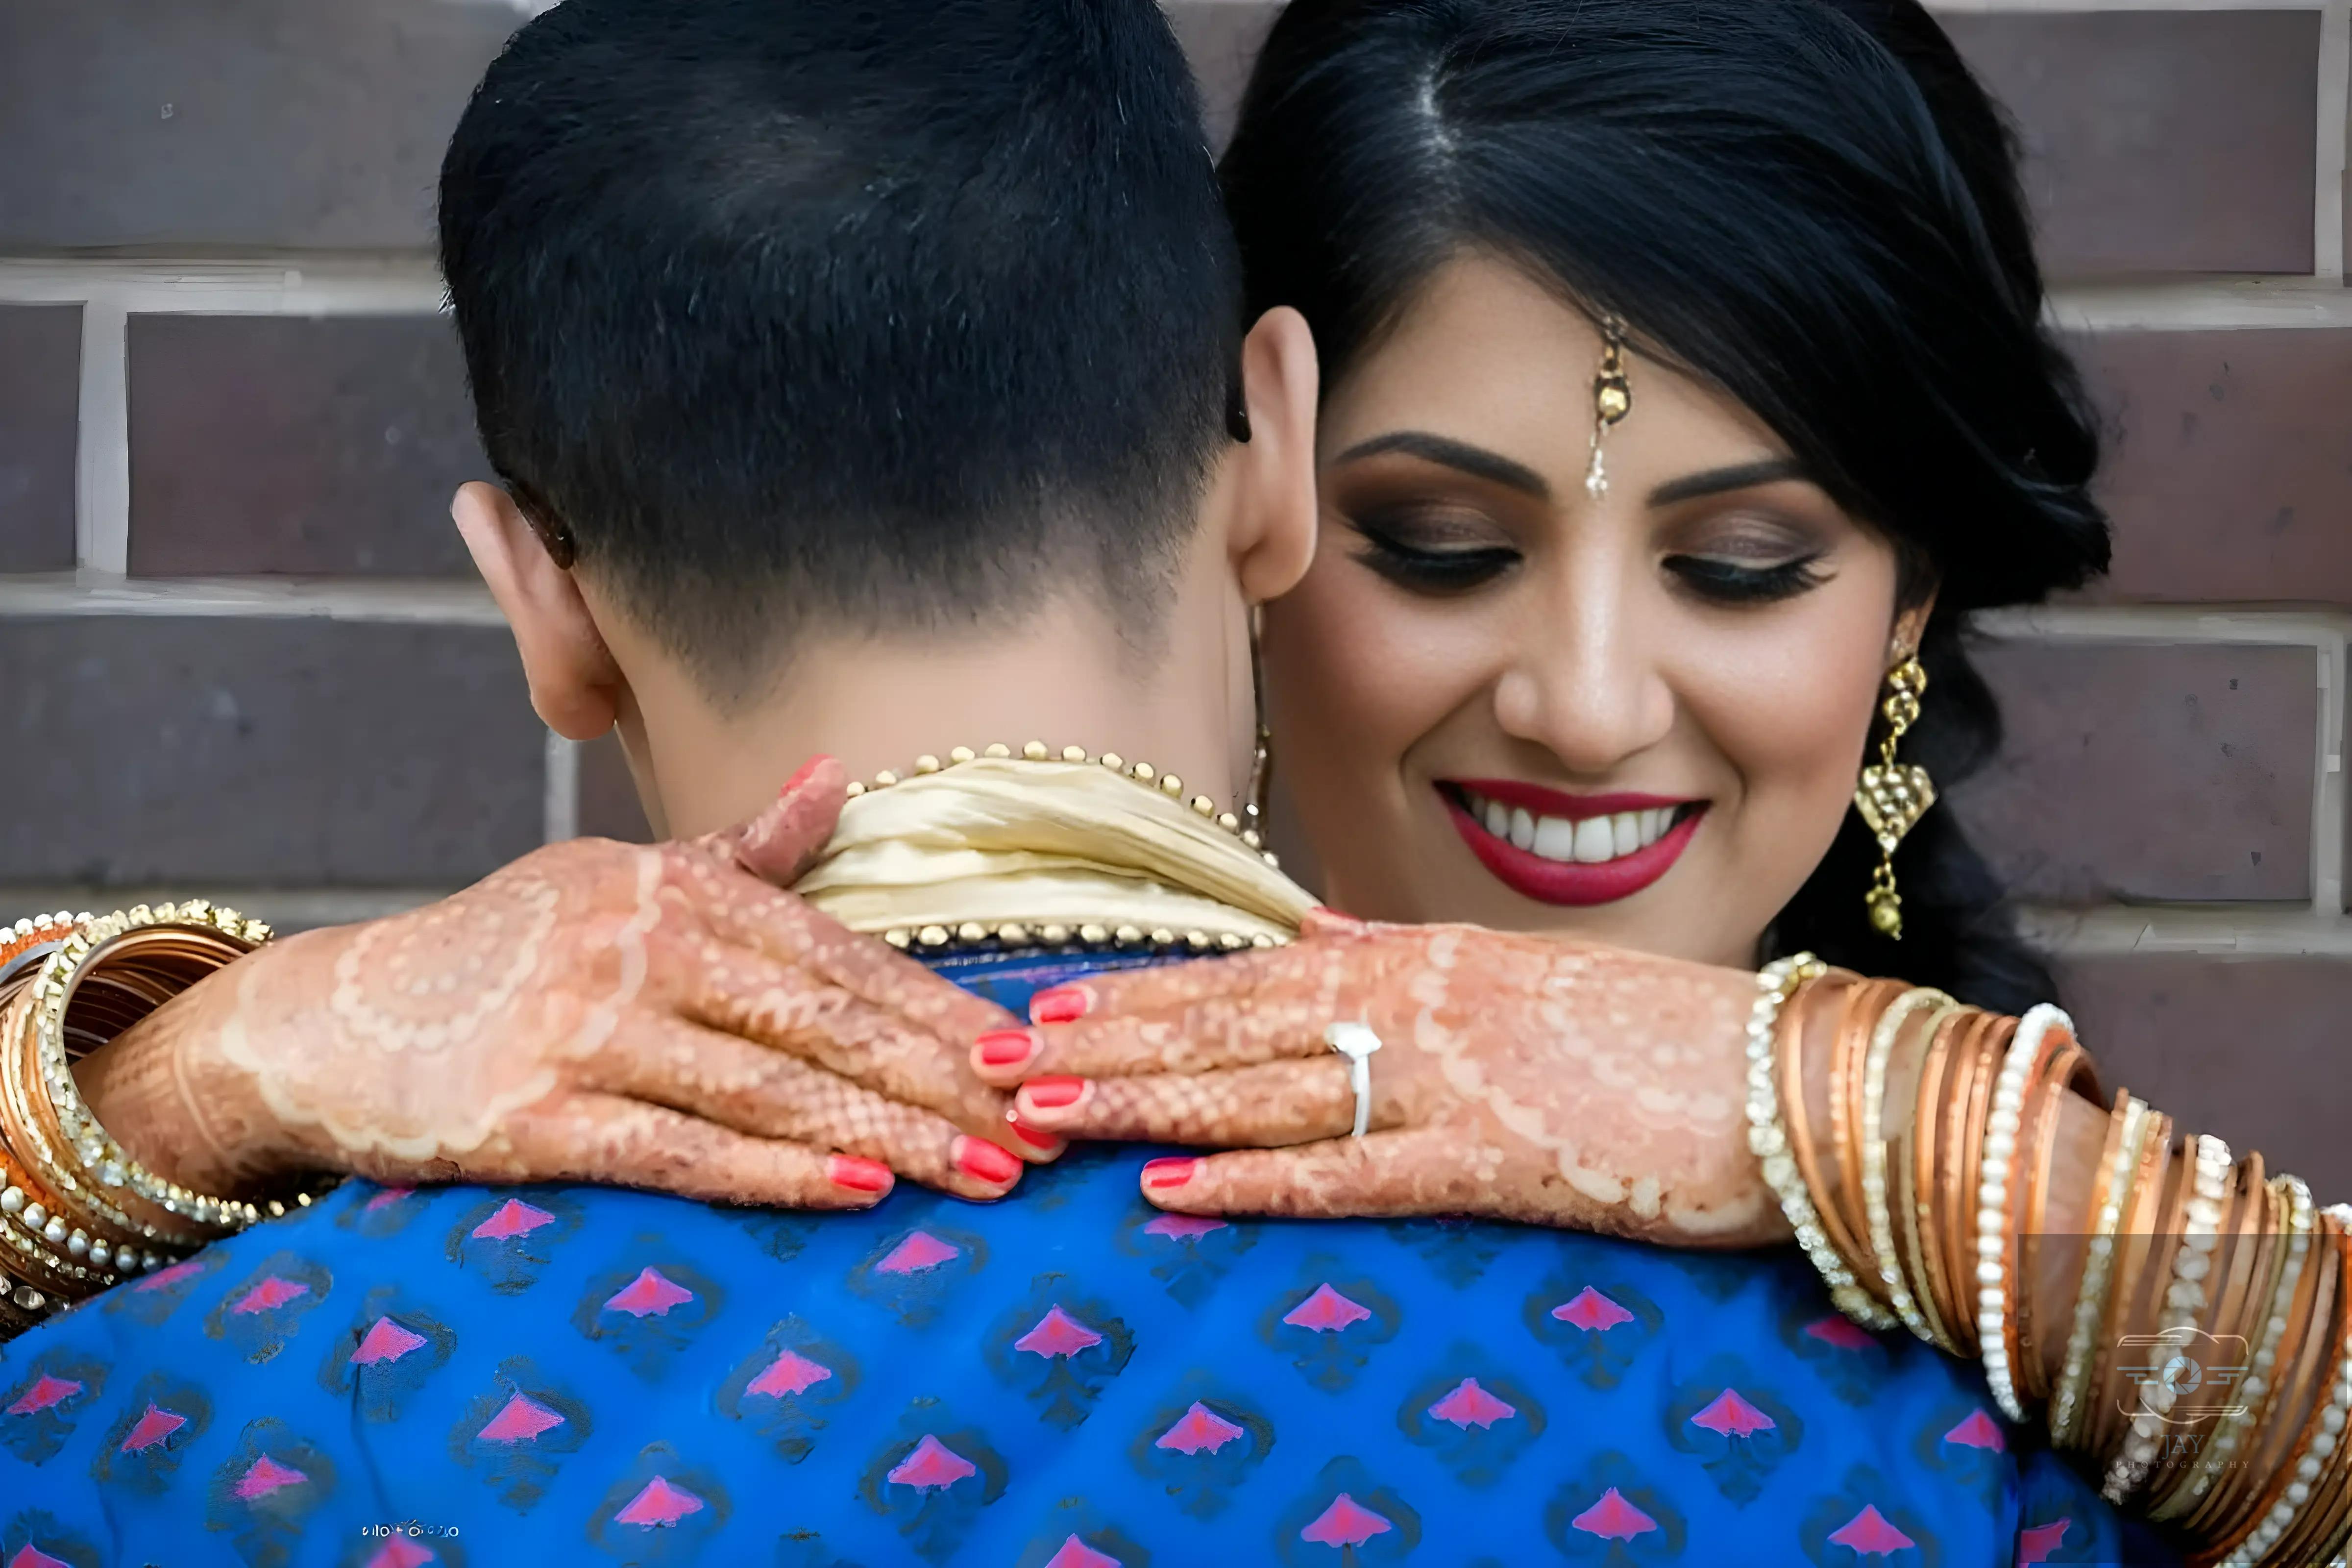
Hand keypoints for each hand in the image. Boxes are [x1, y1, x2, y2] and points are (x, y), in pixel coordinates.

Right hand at [78, 757, 1041, 1209]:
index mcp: (676, 887)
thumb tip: (837, 781)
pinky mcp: (533, 1114)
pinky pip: (677, 1147)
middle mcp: (639, 943)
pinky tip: (857, 1191)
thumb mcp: (622, 878)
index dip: (943, 1012)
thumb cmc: (506, 952)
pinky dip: (773, 1170)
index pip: (840, 956)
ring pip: (770, 1086)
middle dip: (948, 1085)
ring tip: (986, 1177)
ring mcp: (584, 1027)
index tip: (1032, 1058)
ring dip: (891, 1136)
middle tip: (1045, 1134)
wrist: (333, 1021)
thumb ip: (741, 851)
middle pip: (825, 1022)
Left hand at [970, 910, 1785, 1242]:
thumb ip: (1406, 955)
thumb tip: (1316, 934)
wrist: (1781, 1080)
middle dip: (1106, 1042)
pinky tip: (1174, 1192)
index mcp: (1419, 957)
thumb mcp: (1517, 973)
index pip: (1248, 973)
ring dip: (1147, 1101)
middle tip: (993, 1059)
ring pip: (1263, 1089)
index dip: (1140, 990)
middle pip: (1229, 1024)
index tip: (1046, 1002)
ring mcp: (1448, 1079)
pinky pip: (1349, 1174)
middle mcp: (1415, 1004)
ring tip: (1047, 1111)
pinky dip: (1256, 1182)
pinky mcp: (1489, 1159)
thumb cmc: (1650, 1031)